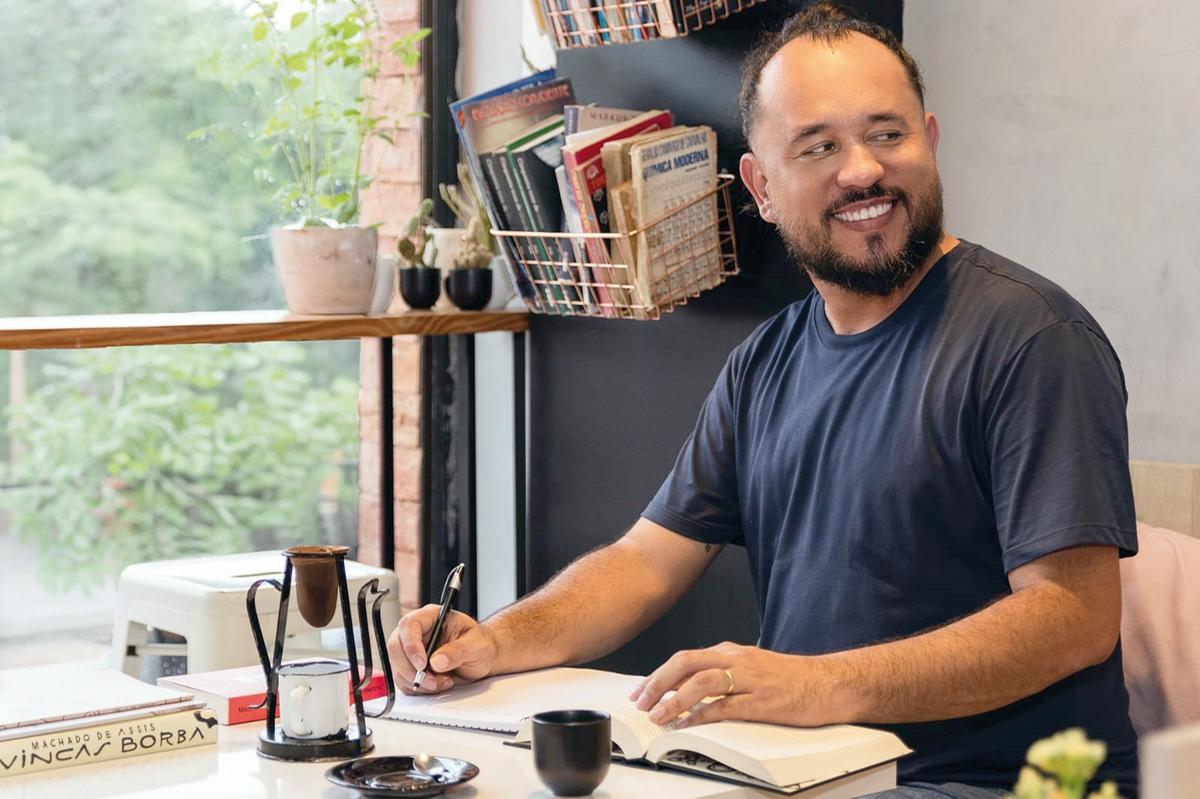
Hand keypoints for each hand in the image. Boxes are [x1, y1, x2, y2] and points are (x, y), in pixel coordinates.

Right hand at [387, 604, 498, 694]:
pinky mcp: (412, 667)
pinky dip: (418, 688)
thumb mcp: (477, 644)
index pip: (410, 625)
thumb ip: (459, 650)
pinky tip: (437, 684)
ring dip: (417, 681)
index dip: (411, 645)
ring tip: (442, 682)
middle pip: (396, 646)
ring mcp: (413, 650)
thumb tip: (437, 660)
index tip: (422, 664)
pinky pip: (403, 680)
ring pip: (398, 666)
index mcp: (432, 617)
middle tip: (431, 681)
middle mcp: (418, 632)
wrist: (483, 658)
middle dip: (411, 668)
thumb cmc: (481, 644)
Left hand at [628, 642, 839, 728]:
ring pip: (701, 683)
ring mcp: (749, 680)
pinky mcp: (761, 701)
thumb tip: (689, 687)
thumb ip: (722, 672)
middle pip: (686, 664)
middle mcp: (736, 660)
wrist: (828, 682)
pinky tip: (689, 724)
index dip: (659, 674)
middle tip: (641, 702)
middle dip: (658, 683)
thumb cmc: (791, 678)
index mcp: (730, 652)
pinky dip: (702, 715)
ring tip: (658, 716)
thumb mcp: (751, 666)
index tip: (642, 690)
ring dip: (674, 700)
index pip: (684, 658)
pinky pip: (724, 707)